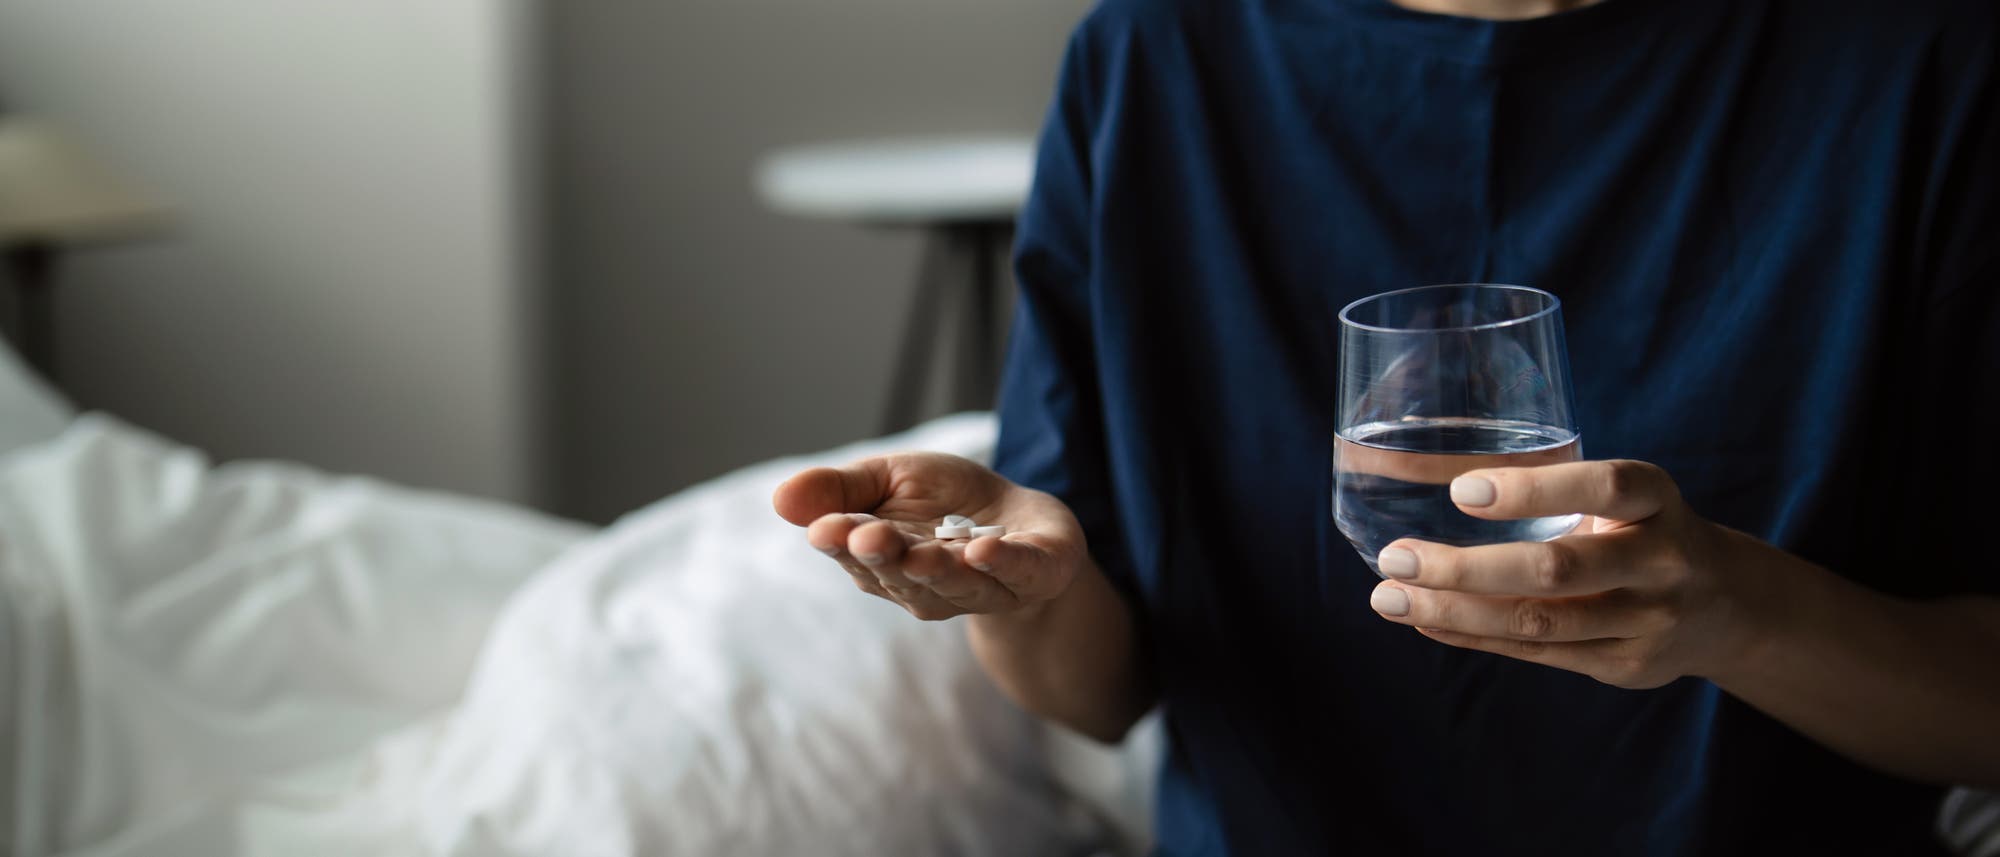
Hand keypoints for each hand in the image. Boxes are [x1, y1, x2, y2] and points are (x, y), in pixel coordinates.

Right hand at [772, 453, 1088, 620]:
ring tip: (922, 553)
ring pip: (956, 584)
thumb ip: (841, 489)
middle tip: (867, 538)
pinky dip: (1002, 565)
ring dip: (938, 571)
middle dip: (886, 558)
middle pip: (903, 575)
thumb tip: (780, 497)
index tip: (826, 530)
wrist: (1024, 522)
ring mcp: (983, 587)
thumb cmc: (946, 503)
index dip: (843, 544)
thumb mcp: (888, 479)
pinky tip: (983, 550)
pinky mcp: (1034, 577)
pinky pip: (1017, 575)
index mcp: (885, 563)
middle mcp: (929, 586)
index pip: (857, 556)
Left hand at [1367, 459, 1768, 688]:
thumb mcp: (1621, 495)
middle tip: (1395, 558)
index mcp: (1657, 501)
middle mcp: (1661, 562)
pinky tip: (1425, 620)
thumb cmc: (1640, 529)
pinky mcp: (1625, 666)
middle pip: (1558, 569)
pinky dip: (1473, 635)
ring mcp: (1648, 622)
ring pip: (1539, 623)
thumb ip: (1548, 484)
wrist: (1725, 605)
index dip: (1533, 489)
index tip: (1460, 491)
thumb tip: (1416, 468)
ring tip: (1390, 597)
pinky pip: (1537, 654)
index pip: (1604, 487)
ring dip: (1453, 610)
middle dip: (1466, 568)